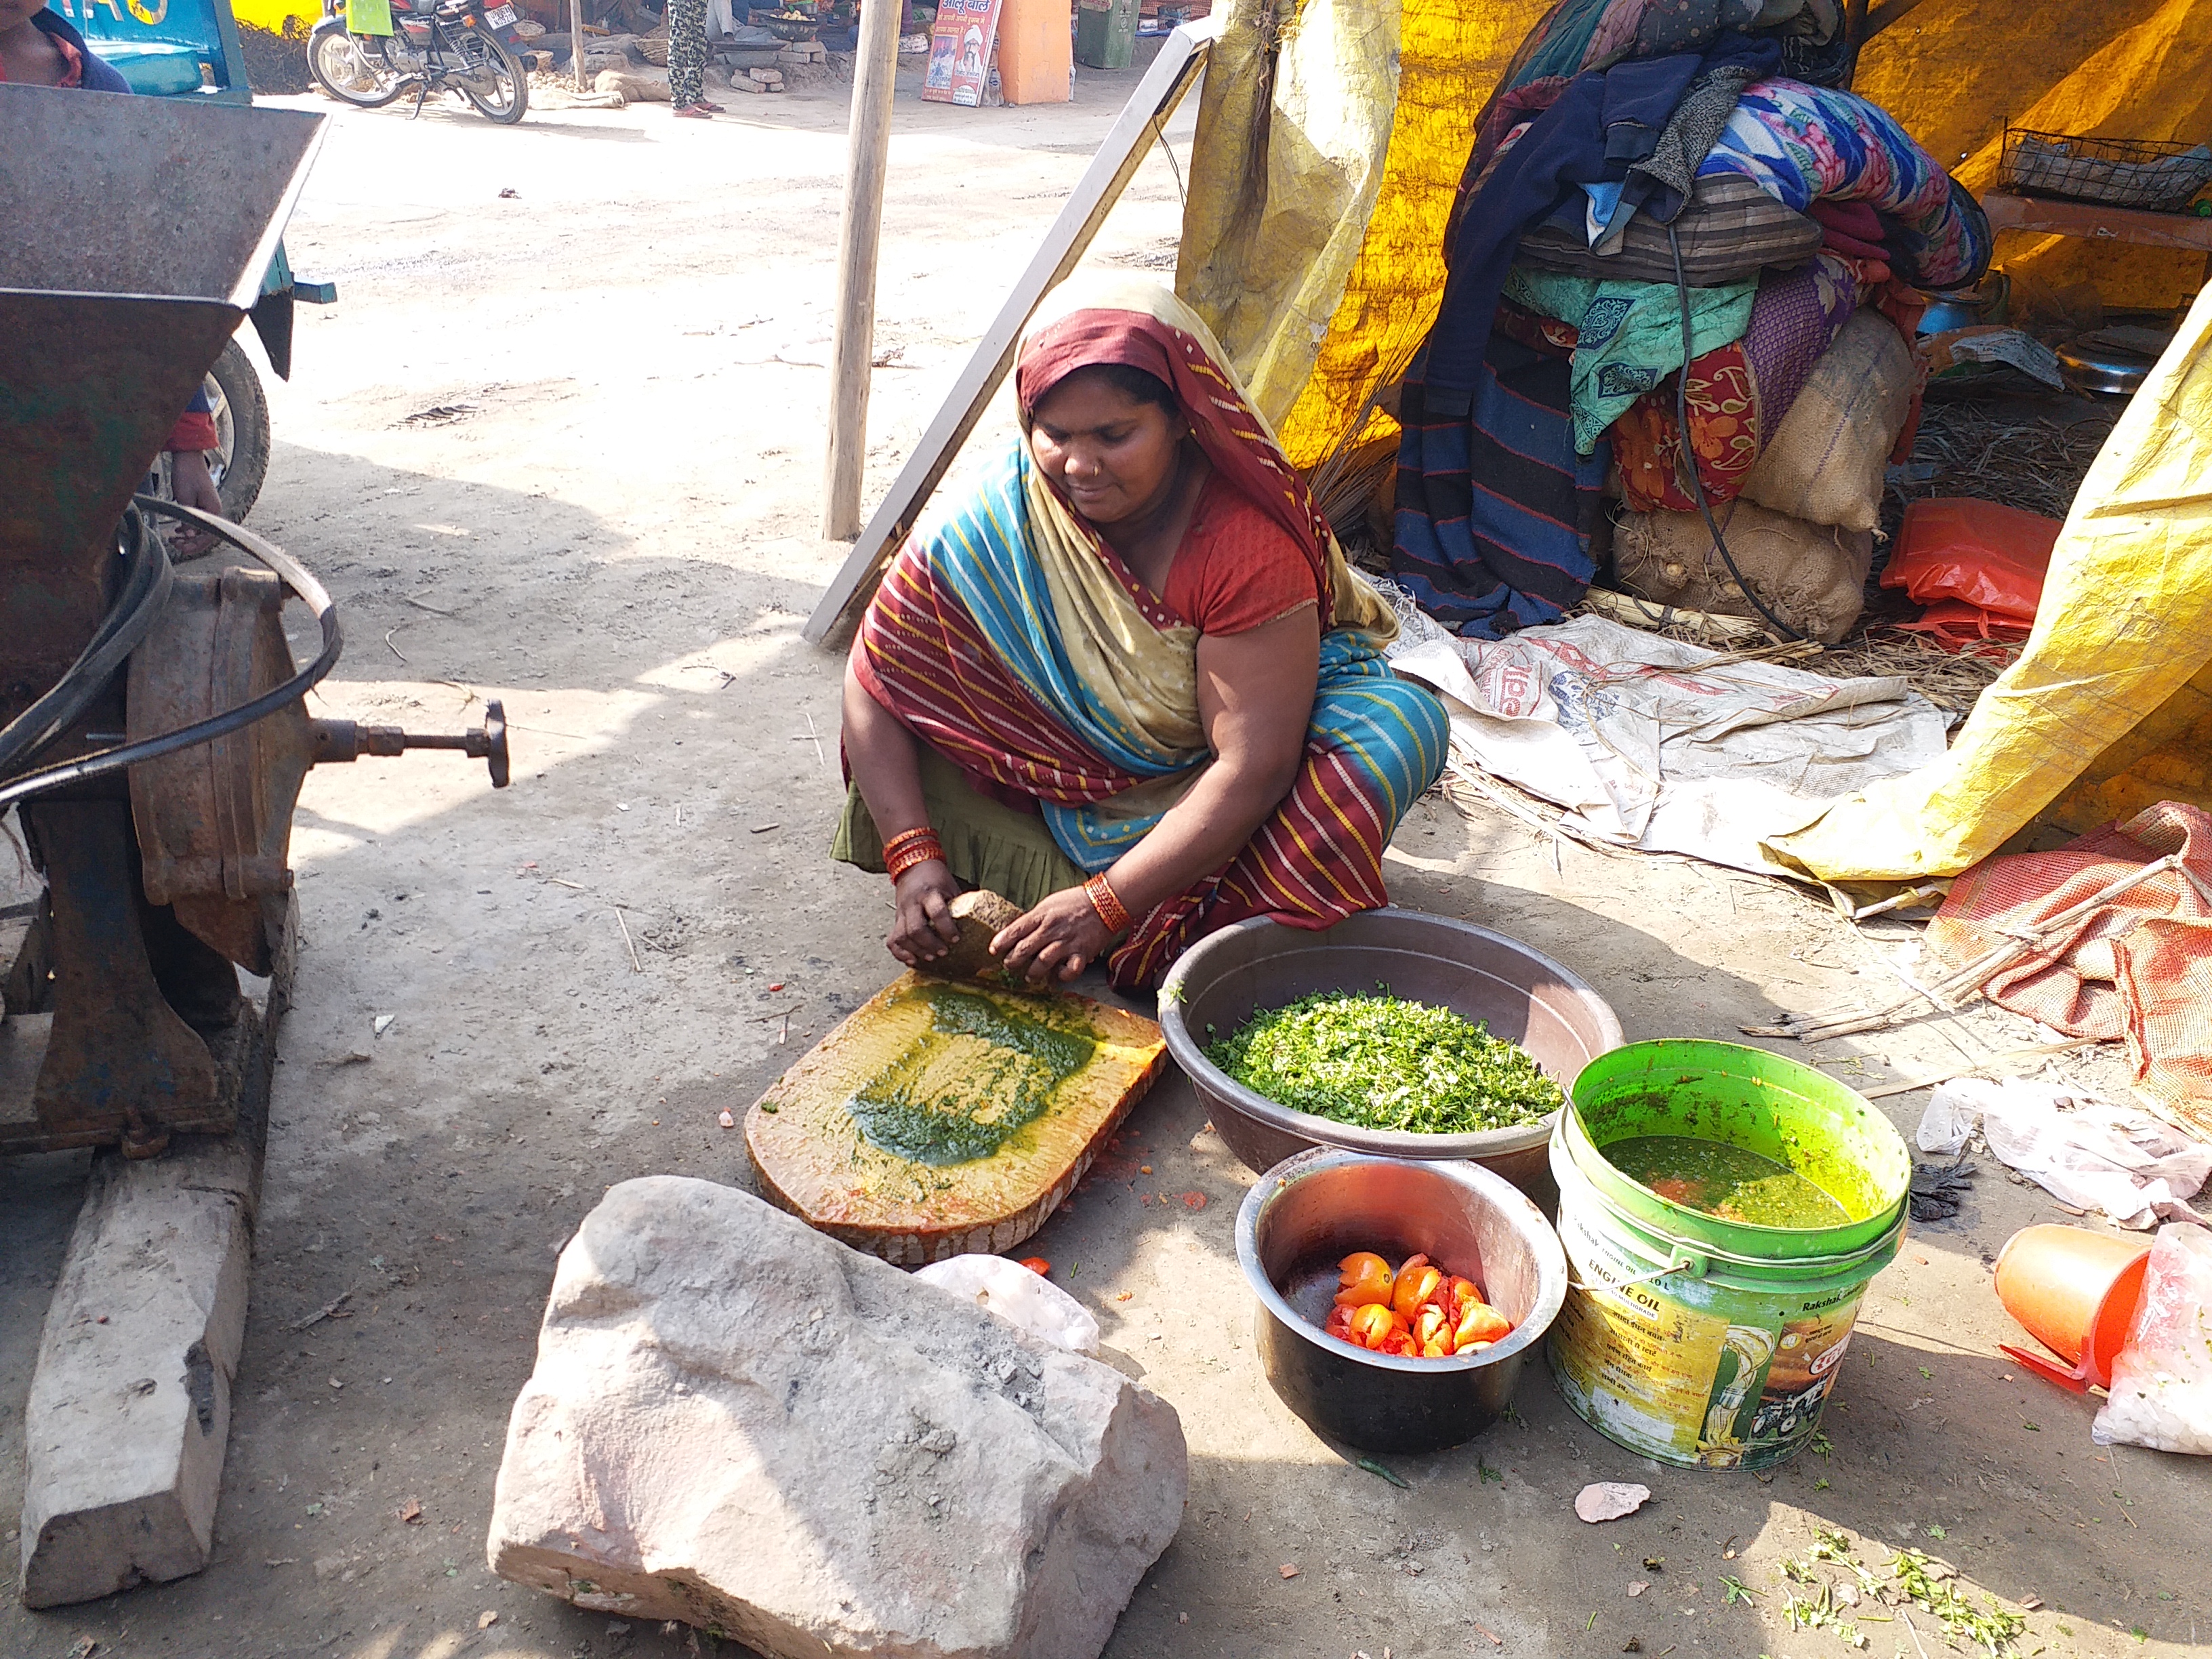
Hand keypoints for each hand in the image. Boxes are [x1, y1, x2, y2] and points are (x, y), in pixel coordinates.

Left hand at [167, 450, 222, 556]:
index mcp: (213, 510)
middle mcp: (214, 511)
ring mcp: (208, 507)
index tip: (182, 548)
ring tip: (174, 539)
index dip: (195, 545)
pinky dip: (188, 527)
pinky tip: (178, 530)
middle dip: (191, 542)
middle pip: (206, 535)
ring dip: (188, 536)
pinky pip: (198, 521)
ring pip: (201, 529)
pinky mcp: (202, 503)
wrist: (187, 457)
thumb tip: (190, 536)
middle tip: (176, 545)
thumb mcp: (185, 498)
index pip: (208, 536)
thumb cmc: (187, 474)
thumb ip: (188, 519)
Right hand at [886, 859, 960, 966]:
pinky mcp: (896, 920)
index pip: (937, 912)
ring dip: (916, 950)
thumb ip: (958, 905)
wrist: (913, 867)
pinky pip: (893, 940)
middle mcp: (913, 903)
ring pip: (902, 936)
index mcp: (929, 893)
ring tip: (930, 958)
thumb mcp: (950, 886)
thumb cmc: (936, 878)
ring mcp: (902, 912)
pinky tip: (912, 960)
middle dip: (930, 944)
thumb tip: (978, 924)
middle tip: (943, 952)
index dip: (946, 928)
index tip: (956, 939)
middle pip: (916, 928)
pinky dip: (900, 953)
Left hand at [992, 884, 1115, 985]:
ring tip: (1029, 976)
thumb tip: (1018, 932)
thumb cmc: (1075, 901)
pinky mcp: (1082, 952)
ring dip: (1033, 972)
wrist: (1106, 900)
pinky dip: (1062, 976)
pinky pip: (1070, 970)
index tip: (993, 950)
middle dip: (1013, 961)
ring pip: (1042, 962)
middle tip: (1009, 965)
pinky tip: (1058, 976)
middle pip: (1025, 948)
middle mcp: (1052, 929)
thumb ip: (1034, 918)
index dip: (1001, 942)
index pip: (1015, 930)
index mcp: (1042, 915)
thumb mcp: (1049, 903)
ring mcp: (1067, 942)